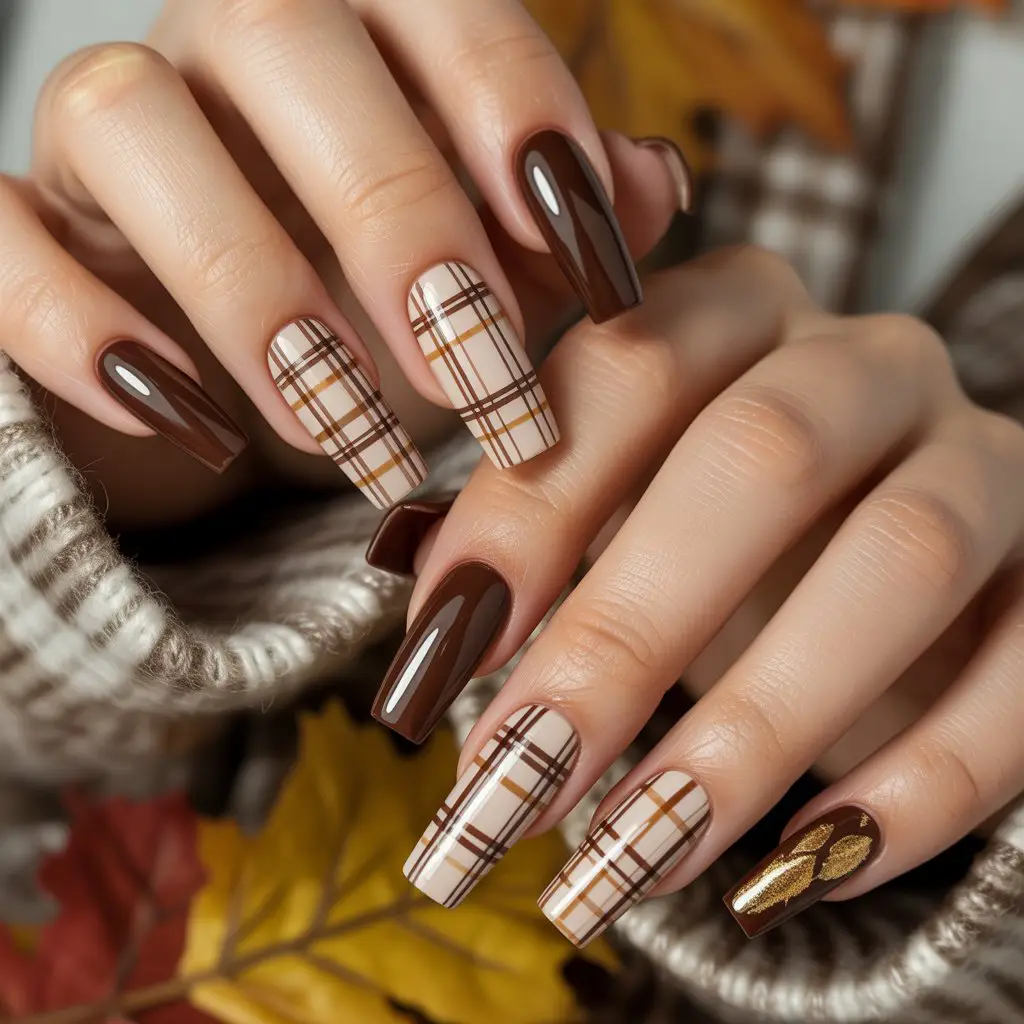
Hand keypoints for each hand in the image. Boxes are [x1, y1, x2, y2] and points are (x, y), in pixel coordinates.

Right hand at [0, 0, 683, 525]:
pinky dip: (80, 328)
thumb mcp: (494, 276)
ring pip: (130, 120)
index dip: (518, 114)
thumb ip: (561, 225)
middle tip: (481, 382)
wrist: (229, 380)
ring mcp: (106, 134)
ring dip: (256, 293)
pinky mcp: (20, 227)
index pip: (437, 5)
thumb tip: (648, 188)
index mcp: (356, 37)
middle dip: (397, 218)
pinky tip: (189, 423)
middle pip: (285, 39)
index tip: (595, 262)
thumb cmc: (379, 315)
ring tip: (352, 439)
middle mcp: (222, 54)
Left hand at [370, 246, 1023, 943]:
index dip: (526, 511)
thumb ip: (531, 541)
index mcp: (734, 315)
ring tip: (634, 854)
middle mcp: (866, 364)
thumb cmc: (709, 531)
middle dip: (625, 635)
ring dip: (755, 730)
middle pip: (759, 460)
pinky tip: (801, 873)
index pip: (625, 370)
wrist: (870, 558)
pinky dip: (917, 787)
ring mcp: (979, 458)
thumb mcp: (614, 509)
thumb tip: (435, 649)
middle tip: (515, 783)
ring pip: (899, 561)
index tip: (440, 657)